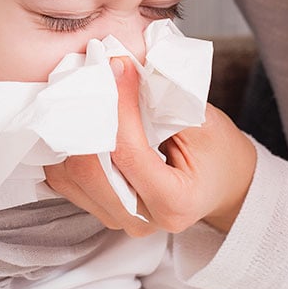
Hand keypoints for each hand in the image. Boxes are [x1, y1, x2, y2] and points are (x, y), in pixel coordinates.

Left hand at [43, 56, 257, 235]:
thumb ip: (163, 103)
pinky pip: (65, 181)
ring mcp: (117, 218)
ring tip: (82, 93)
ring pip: (70, 177)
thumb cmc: (218, 152)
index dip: (118, 106)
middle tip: (93, 75)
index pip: (129, 153)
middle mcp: (141, 220)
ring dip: (70, 132)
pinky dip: (64, 148)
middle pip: (90, 171)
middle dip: (87, 118)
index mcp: (174, 202)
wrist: (223, 183)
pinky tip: (74, 120)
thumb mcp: (203, 123)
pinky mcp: (100, 210)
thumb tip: (121, 70)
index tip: (118, 67)